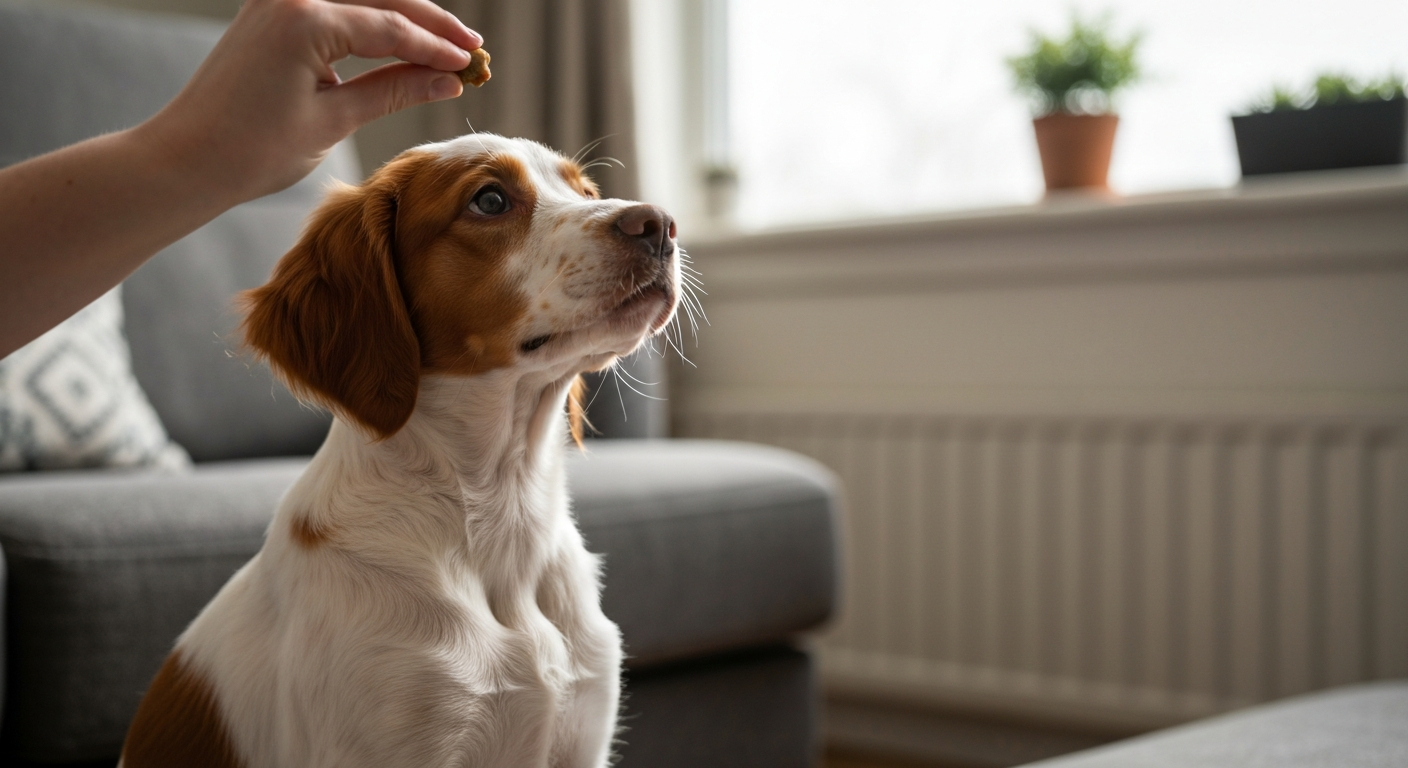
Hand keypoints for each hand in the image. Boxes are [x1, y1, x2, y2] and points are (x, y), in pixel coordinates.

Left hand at [139, 0, 481, 204]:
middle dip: (430, 24)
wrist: (186, 158)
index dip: (437, 48)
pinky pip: (336, 9)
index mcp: (304, 18)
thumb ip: (394, 90)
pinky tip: (401, 46)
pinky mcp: (271, 12)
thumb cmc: (252, 148)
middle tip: (473, 49)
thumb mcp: (333, 120)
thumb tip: (448, 80)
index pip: (391, 27)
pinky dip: (372, 26)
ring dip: (405, 21)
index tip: (474, 65)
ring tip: (447, 47)